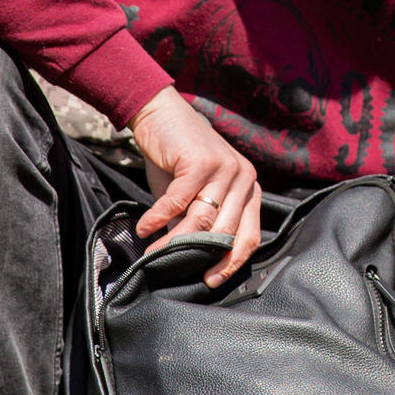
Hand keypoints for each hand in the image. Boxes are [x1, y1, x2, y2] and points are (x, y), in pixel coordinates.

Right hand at [129, 87, 261, 287]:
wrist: (160, 115)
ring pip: (202, 219)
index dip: (232, 261)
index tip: (211, 279)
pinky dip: (158, 217)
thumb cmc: (177, 158)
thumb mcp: (194, 194)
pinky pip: (179, 201)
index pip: (250, 234)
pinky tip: (145, 227)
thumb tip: (191, 259)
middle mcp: (243, 178)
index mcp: (248, 188)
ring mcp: (225, 168)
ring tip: (153, 253)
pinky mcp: (201, 162)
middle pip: (226, 230)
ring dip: (174, 240)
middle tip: (176, 268)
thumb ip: (199, 222)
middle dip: (200, 254)